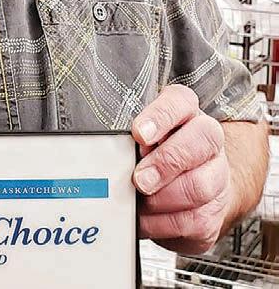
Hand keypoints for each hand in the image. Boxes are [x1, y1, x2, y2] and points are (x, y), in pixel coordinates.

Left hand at [132, 84, 231, 253]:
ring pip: (199, 187)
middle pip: (199, 144)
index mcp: (187, 113)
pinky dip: (163, 223)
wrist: (196, 183)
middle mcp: (208, 140)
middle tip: (139, 178)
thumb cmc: (159, 152)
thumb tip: (109, 153)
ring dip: (162, 198)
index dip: (160, 117)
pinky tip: (147, 218)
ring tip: (140, 200)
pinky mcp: (215, 211)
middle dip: (164, 164)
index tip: (139, 133)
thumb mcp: (142, 136)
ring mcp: (217, 176)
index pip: (180, 102)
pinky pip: (193, 220)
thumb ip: (130, 137)